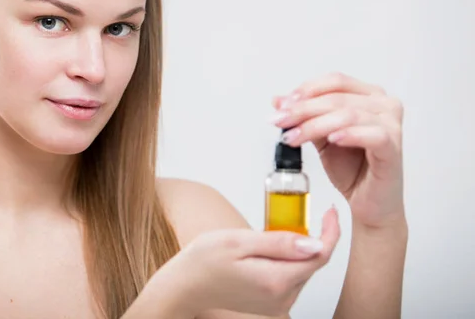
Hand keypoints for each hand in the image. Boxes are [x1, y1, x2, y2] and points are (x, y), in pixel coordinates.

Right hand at [144, 208, 339, 317]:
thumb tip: (315, 243)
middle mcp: (281, 299)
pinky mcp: (272, 304)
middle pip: (312, 263)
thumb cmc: (204, 261)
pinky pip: (290, 279)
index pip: (320, 256)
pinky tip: (265, 252)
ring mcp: (277, 304)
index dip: (330, 232)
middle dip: (309, 238)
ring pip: (302, 270)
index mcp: (276, 281)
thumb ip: (279, 242)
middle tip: (288, 217)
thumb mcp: (239, 241)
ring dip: (295, 250)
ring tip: (266, 236)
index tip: (330, 212)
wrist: (185, 285)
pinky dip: (286, 261)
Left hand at [270, 72, 404, 228]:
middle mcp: (383, 105)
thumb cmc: (352, 168)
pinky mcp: (394, 147)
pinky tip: (332, 139)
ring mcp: (392, 125)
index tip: (282, 105)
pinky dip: (350, 134)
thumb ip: (304, 117)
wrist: (369, 203)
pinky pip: (373, 135)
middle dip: (303, 110)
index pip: (335, 82)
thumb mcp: (321, 137)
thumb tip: (278, 100)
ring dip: (315, 125)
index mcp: (368, 96)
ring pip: (349, 115)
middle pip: (337, 98)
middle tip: (280, 121)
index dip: (306, 90)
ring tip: (294, 137)